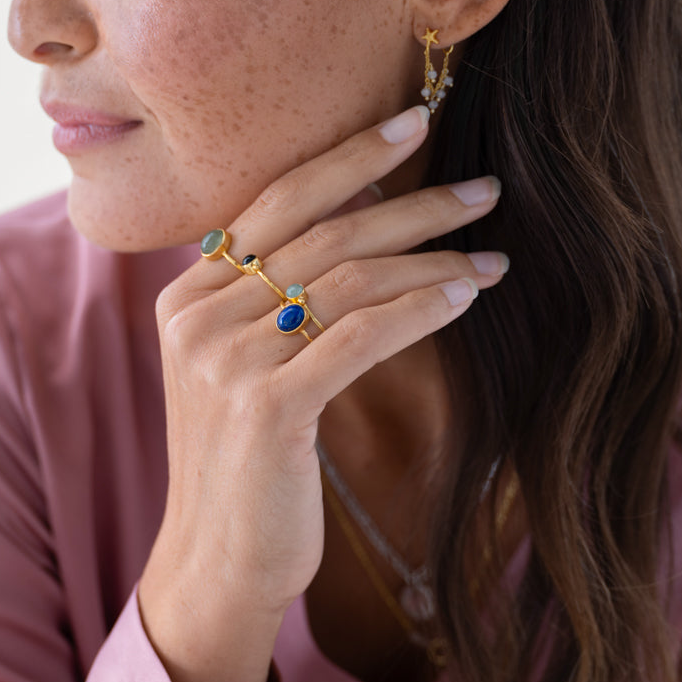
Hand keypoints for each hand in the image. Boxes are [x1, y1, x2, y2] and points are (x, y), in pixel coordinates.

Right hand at [138, 105, 506, 681]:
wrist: (216, 558)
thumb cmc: (246, 463)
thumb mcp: (242, 369)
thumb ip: (270, 303)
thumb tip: (354, 231)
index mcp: (188, 296)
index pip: (275, 202)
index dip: (348, 159)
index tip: (414, 123)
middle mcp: (198, 316)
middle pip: (320, 231)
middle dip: (412, 202)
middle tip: (485, 189)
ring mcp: (226, 360)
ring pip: (347, 279)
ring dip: (432, 259)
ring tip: (494, 258)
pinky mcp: (266, 407)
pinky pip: (360, 336)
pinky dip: (420, 309)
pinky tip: (466, 297)